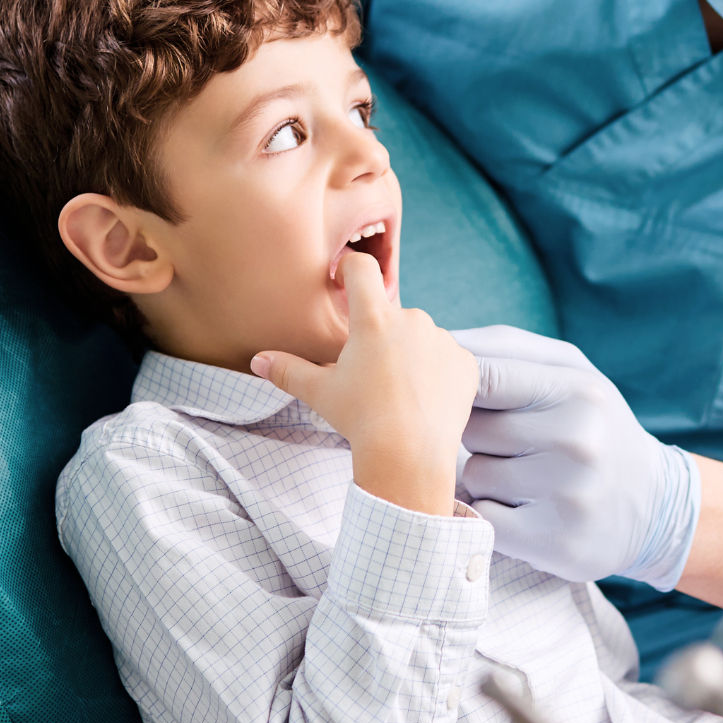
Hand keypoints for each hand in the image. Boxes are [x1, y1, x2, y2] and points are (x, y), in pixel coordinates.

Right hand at [254, 252, 475, 514]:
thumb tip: (257, 360)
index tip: (343, 279)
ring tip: (399, 393)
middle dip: (381, 336)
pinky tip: (424, 400)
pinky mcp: (465, 362)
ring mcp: (442, 339)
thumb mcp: (320, 393)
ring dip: (410, 354)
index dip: (350, 267)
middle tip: (371, 374)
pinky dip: (437, 374)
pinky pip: (447, 359)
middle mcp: (412, 319)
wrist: (408, 455)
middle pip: (391, 314)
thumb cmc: (360, 419)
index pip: (361, 268)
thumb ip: (288, 370)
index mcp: (373, 319)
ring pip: (421, 338)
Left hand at [452, 326, 697, 586]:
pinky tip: (524, 509)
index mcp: (578, 390)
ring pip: (474, 475)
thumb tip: (440, 340)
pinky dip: (492, 514)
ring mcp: (568, 494)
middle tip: (516, 443)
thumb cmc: (595, 425)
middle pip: (473, 429)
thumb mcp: (570, 372)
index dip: (459, 385)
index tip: (456, 393)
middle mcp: (578, 440)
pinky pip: (484, 518)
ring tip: (526, 477)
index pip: (485, 376)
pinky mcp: (555, 543)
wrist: (655, 505)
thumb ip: (506, 348)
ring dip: (486, 477)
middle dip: (480, 434)